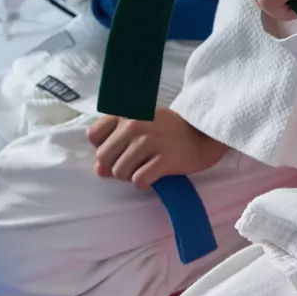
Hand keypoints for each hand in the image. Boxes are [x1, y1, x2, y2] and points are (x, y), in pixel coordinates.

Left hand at [87, 108, 229, 189]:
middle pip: (104, 158)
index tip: (119, 149)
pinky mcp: (164, 159)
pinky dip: (145, 182)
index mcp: (126, 113)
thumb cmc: (168, 131)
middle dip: (116, 165)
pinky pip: (139, 180)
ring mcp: (150, 141)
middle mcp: (135, 124)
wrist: (203, 134)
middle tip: (134, 163)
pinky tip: (154, 174)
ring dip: (130, 175)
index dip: (103, 147)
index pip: (93, 136)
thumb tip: (99, 170)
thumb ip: (116, 144)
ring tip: (146, 167)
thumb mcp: (140, 126)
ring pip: (120, 172)